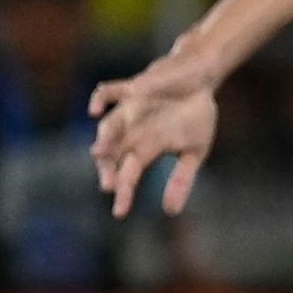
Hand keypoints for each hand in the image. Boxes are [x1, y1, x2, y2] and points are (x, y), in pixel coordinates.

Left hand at [89, 56, 219, 217]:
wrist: (199, 79)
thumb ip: (182, 180)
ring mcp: (130, 110)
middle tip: (109, 185)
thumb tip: (170, 212)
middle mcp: (132, 131)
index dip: (124, 193)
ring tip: (98, 153)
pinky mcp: (134, 88)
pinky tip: (94, 112)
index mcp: (146, 149)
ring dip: (104, 139)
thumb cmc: (195, 116)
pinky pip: (110, 92)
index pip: (130, 175)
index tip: (120, 213)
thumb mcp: (195, 152)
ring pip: (109, 127)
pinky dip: (100, 100)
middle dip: (109, 169)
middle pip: (113, 154)